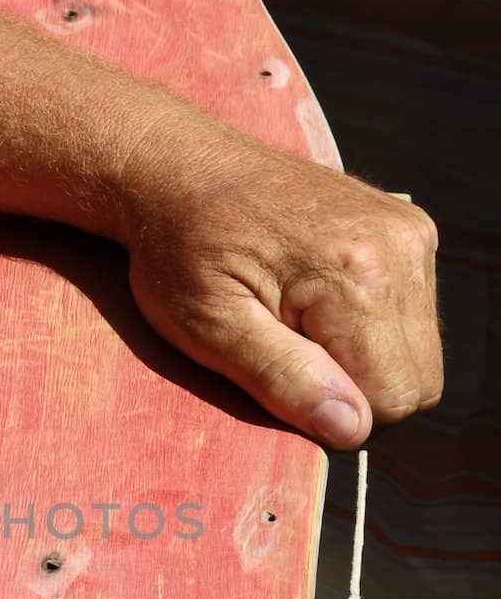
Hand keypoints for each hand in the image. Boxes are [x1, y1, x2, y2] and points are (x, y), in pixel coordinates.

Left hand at [122, 123, 441, 446]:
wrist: (182, 169)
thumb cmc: (182, 250)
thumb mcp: (210, 326)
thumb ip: (283, 378)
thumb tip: (350, 429)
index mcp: (358, 276)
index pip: (392, 399)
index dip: (335, 409)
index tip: (281, 371)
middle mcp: (401, 248)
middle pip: (417, 381)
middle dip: (354, 387)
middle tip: (286, 348)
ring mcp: (410, 232)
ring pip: (417, 352)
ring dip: (362, 357)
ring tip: (295, 319)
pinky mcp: (408, 228)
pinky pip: (412, 315)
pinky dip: (369, 325)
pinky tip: (314, 297)